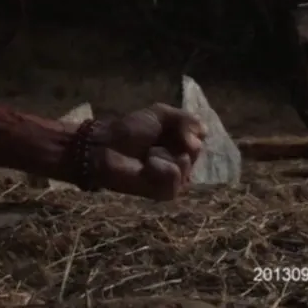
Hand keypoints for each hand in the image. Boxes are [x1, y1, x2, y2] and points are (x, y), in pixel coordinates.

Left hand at [87, 104, 205, 200]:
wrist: (106, 146)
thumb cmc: (130, 129)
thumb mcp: (161, 114)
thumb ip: (187, 120)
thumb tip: (201, 138)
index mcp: (183, 144)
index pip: (200, 137)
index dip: (186, 130)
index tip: (169, 127)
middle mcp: (183, 163)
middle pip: (196, 151)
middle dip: (174, 141)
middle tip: (154, 141)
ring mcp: (176, 179)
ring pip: (186, 164)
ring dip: (164, 154)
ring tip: (148, 155)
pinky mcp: (166, 192)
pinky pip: (175, 177)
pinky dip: (160, 168)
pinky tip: (147, 167)